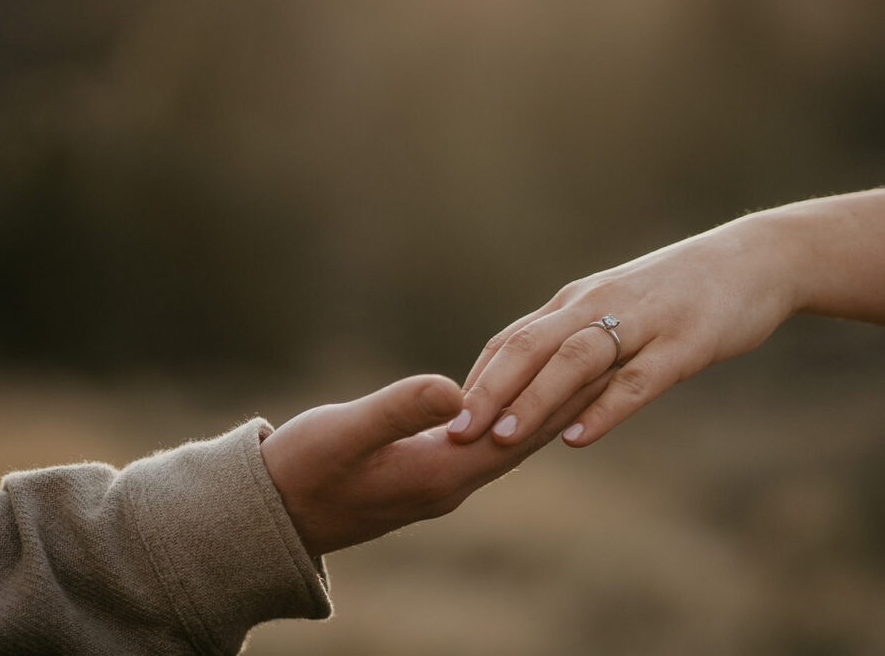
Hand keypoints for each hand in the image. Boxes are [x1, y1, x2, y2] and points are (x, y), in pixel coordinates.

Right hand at [260, 372, 609, 555]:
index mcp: (440, 473)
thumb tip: (454, 389)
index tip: (600, 368)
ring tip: (582, 384)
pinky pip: (483, 447)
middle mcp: (450, 484)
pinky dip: (511, 422)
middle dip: (569, 405)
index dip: (561, 400)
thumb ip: (399, 410)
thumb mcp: (343, 434)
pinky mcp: (424, 477)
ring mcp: (438, 484)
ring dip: (545, 415)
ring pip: (507, 445)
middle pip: (525, 440)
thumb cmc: (300, 470)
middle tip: (612, 368)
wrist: (272, 517)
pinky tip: (519, 407)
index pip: (518, 433)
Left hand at [446, 214, 798, 447]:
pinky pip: (637, 379)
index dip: (478, 377)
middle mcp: (598, 306)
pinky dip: (604, 408)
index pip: (513, 338)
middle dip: (489, 391)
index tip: (444, 416)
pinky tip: (579, 438)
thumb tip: (536, 387)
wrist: (755, 260)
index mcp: (578, 301)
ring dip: (535, 400)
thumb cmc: (678, 292)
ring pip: (575, 360)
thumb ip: (579, 340)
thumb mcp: (618, 308)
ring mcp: (641, 323)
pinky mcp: (684, 343)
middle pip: (530, 346)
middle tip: (454, 434)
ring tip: (503, 439)